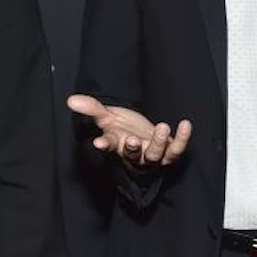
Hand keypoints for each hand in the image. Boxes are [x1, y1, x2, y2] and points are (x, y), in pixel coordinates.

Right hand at [67, 94, 191, 170]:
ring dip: (159, 143)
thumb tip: (71, 100)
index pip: (110, 146)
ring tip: (163, 127)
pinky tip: (185, 124)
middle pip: (134, 156)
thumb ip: (91, 108)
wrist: (143, 140)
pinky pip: (177, 149)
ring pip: (155, 155)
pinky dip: (182, 139)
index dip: (105, 145)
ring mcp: (153, 156)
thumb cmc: (123, 130)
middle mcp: (135, 154)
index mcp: (118, 145)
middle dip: (133, 149)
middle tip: (132, 140)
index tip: (99, 143)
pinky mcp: (170, 153)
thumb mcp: (107, 117)